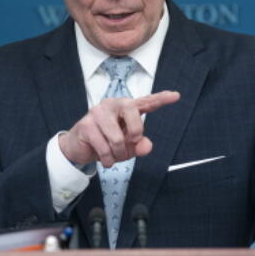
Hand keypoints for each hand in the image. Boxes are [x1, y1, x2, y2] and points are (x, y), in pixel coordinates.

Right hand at [59, 90, 180, 167]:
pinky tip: (104, 159)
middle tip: (129, 143)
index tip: (176, 96)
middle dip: (135, 135)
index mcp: (126, 107)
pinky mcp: (86, 125)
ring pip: (117, 139)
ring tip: (112, 155)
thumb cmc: (106, 142)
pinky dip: (107, 159)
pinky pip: (104, 148)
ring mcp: (98, 113)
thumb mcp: (127, 147)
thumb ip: (139, 146)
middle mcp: (113, 105)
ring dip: (117, 154)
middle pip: (134, 117)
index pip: (146, 102)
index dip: (161, 99)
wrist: (79, 147)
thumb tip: (146, 146)